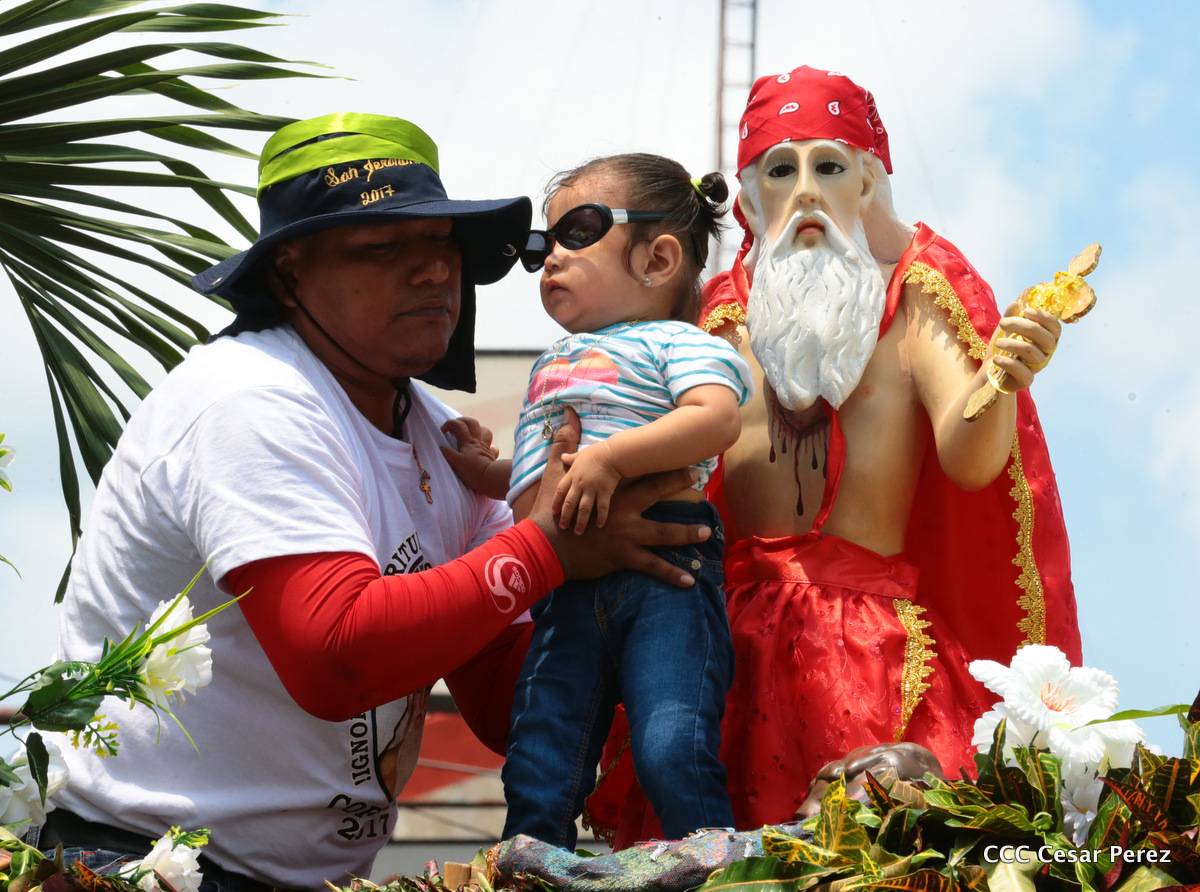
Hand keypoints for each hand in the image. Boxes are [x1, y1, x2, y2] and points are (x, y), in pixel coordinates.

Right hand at [440, 416, 498, 491]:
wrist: (490, 478)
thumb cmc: (472, 470)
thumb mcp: (456, 462)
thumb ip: (448, 453)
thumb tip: (442, 447)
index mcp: (468, 442)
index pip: (459, 425)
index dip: (450, 424)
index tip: (443, 430)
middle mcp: (478, 442)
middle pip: (473, 423)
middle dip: (463, 420)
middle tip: (456, 426)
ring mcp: (486, 448)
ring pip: (485, 431)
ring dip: (478, 429)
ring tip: (471, 434)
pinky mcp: (492, 456)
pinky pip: (493, 448)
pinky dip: (489, 446)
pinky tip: (486, 449)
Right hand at [529, 408, 707, 586]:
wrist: (544, 547)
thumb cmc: (550, 513)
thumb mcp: (554, 477)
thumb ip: (563, 447)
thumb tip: (566, 418)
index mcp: (611, 493)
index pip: (642, 476)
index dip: (664, 468)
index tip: (687, 463)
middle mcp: (624, 512)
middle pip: (657, 497)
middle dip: (681, 490)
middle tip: (703, 486)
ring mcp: (626, 536)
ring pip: (663, 535)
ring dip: (687, 534)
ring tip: (708, 533)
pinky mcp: (624, 558)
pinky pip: (653, 567)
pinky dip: (671, 575)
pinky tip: (690, 582)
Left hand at [554, 443, 621, 532]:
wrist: (612, 454)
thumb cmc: (597, 452)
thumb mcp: (580, 454)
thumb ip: (570, 458)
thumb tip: (562, 456)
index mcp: (573, 475)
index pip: (560, 491)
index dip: (556, 502)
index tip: (554, 512)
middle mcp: (580, 484)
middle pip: (569, 503)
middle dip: (565, 516)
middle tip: (563, 527)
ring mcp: (592, 489)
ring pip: (583, 509)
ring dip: (580, 522)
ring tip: (577, 532)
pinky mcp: (604, 492)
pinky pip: (602, 508)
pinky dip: (601, 517)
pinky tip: (600, 525)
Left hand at [988, 303, 1060, 391]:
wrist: (987, 371)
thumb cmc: (1001, 348)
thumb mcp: (1005, 330)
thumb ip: (1011, 316)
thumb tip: (1015, 303)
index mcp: (1044, 339)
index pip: (1054, 327)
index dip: (1044, 318)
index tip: (1026, 311)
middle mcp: (1044, 353)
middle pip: (1045, 338)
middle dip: (1025, 327)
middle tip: (1003, 322)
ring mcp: (1036, 367)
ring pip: (1033, 353)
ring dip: (1014, 345)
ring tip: (998, 343)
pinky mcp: (1026, 381)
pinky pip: (1024, 372)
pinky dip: (1009, 364)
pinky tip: (996, 359)